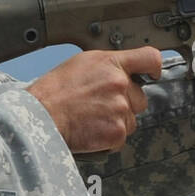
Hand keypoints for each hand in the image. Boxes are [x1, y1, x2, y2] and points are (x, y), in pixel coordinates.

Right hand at [27, 47, 162, 152]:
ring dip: (116, 121)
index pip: (150, 59)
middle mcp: (120, 84)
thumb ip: (109, 66)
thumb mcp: (82, 63)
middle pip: (140, 97)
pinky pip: (121, 136)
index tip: (153, 74)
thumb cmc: (55, 91)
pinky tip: (91, 129)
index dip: (154, 68)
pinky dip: (109, 137)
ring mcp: (121, 109)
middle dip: (126, 103)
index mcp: (112, 64)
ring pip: (131, 119)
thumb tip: (123, 72)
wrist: (41, 117)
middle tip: (100, 105)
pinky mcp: (117, 132)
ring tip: (91, 117)